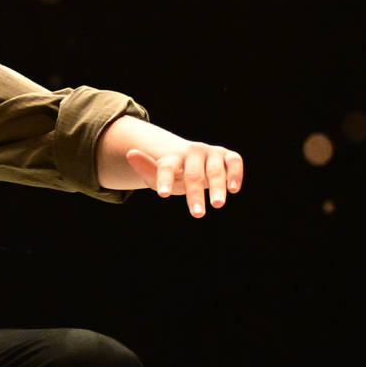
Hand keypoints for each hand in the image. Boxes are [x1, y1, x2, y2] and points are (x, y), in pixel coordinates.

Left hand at [124, 136, 244, 217]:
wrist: (192, 163)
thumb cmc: (173, 175)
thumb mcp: (157, 175)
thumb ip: (146, 167)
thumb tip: (130, 153)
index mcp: (173, 157)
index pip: (166, 168)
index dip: (164, 180)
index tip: (163, 195)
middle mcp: (192, 152)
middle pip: (193, 175)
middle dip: (195, 194)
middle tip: (197, 215)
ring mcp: (211, 152)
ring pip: (215, 170)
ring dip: (217, 188)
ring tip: (217, 205)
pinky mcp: (228, 156)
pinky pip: (234, 162)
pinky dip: (235, 174)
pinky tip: (233, 189)